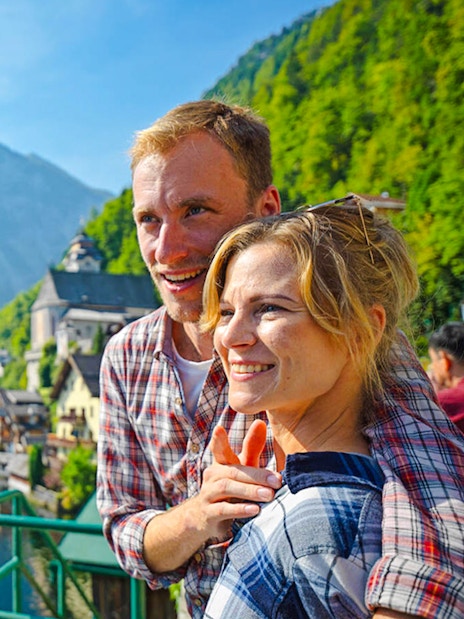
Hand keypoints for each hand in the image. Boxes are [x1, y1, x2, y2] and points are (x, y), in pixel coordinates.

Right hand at [194, 420, 280, 539]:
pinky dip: (239, 509)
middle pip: (233, 471)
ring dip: (250, 491)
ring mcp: (208, 494)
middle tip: (277, 481)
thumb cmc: (230, 489)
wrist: (204, 518)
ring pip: (227, 488)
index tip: (219, 428)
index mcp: (221, 463)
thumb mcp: (241, 469)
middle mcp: (212, 475)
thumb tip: (261, 422)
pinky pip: (223, 509)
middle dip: (256, 475)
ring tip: (269, 495)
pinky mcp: (208, 513)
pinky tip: (255, 510)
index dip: (218, 439)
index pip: (219, 449)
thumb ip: (252, 448)